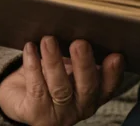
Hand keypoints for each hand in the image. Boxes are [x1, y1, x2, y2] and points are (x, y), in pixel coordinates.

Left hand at [0, 38, 122, 125]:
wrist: (23, 99)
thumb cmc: (51, 77)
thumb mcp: (70, 67)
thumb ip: (80, 55)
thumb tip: (83, 26)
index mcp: (95, 95)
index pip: (109, 86)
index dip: (113, 73)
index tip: (115, 56)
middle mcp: (81, 107)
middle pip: (87, 87)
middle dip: (84, 64)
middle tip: (79, 43)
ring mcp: (59, 113)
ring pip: (60, 88)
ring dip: (55, 62)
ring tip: (48, 40)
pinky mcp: (36, 113)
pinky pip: (36, 88)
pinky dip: (33, 66)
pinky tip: (30, 48)